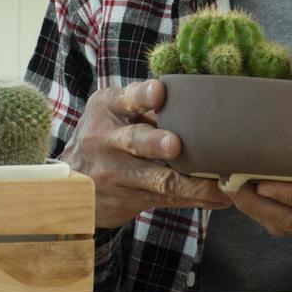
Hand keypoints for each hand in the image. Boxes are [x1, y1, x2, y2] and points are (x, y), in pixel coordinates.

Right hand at [58, 80, 230, 227]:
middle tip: (175, 144)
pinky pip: (166, 200)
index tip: (159, 91)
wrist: (70, 183)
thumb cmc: (106, 134)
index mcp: (107, 109)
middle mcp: (106, 141)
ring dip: (191, 184)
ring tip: (220, 186)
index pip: (125, 100)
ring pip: (158, 180)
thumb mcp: (112, 112)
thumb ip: (143, 103)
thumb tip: (193, 93)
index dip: (142, 96)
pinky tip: (221, 198)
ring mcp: (116, 175)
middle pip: (134, 141)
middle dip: (155, 143)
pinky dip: (196, 199)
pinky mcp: (128, 200)